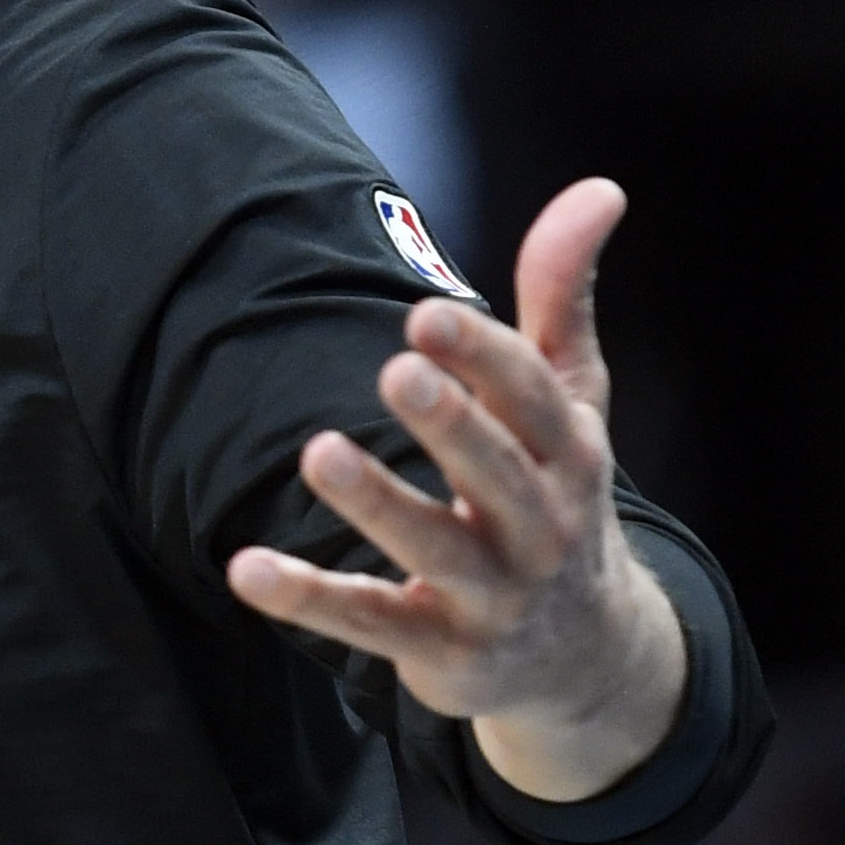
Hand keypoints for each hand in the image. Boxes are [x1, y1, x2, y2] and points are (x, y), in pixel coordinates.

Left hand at [225, 177, 687, 801]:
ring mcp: (493, 594)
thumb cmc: (559, 496)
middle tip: (397, 368)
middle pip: (497, 472)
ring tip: (319, 452)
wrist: (586, 658)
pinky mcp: (441, 650)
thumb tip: (599, 186)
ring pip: (434, 548)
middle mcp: (541, 526)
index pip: (533, 400)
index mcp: (570, 454)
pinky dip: (309, 600)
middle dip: (451, 423)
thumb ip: (564, 298)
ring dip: (378, 504)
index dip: (486, 358)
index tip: (427, 313)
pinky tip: (245, 568)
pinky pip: (370, 624)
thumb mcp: (574, 403)